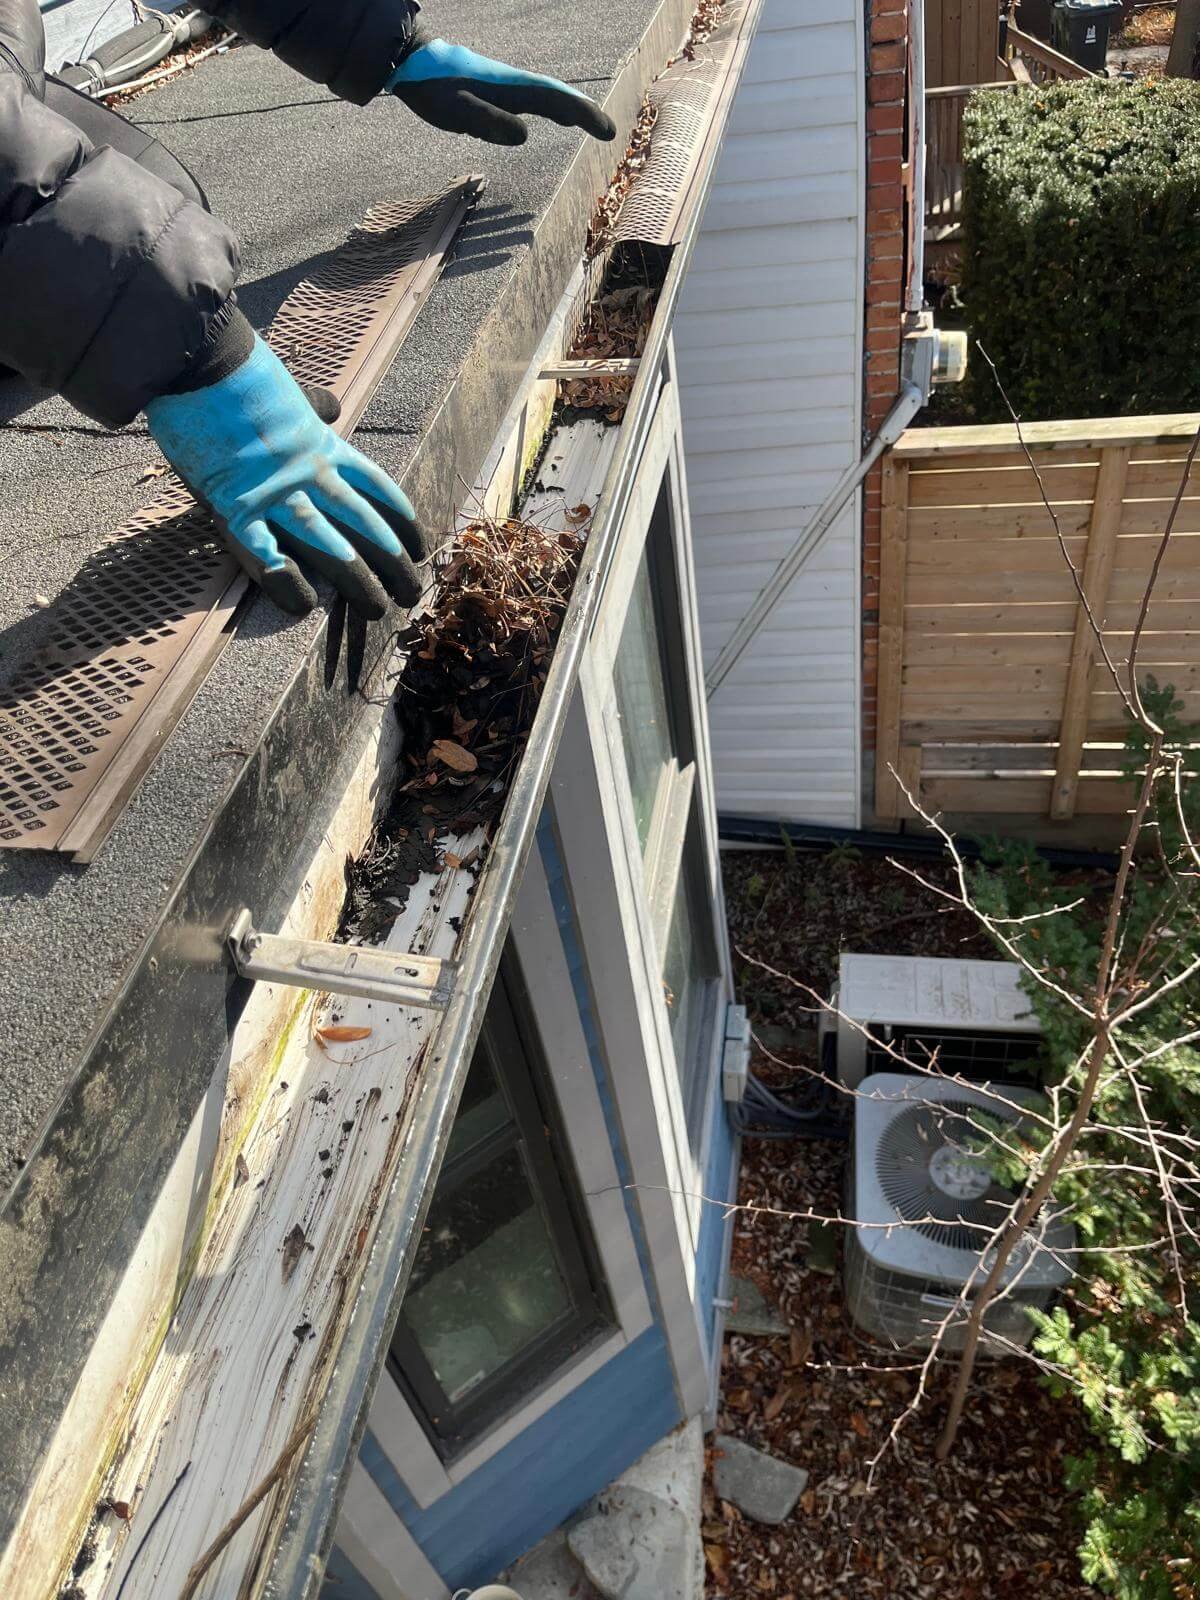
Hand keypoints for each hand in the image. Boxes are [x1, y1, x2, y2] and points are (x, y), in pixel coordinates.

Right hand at [145, 337, 427, 619]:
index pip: (375, 487)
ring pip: (326, 542)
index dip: (400, 518)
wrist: (197, 355)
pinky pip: (260, 549)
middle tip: (411, 593)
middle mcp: (307, 471)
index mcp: (320, 444)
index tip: (419, 545)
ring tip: (376, 609)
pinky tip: (302, 603)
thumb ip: (311, 404)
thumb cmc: (238, 367)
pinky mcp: (231, 502)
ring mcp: (272, 490)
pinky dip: (280, 577)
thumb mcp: (288, 387)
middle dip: (391, 561)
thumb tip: (332, 406)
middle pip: (361, 522)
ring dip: (354, 579)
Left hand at [387, 37, 615, 145]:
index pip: (555, 101)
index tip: (607, 130)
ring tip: (590, 122)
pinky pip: (534, 99)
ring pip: (547, 96)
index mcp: (511, 89)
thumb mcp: (458, 110)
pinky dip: (553, 107)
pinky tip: (555, 117)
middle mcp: (514, 85)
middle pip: (557, 96)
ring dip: (571, 109)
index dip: (582, 115)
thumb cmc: (434, 89)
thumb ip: (489, 122)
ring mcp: (507, 87)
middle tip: (608, 129)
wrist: (414, 61)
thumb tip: (524, 136)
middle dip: (584, 111)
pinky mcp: (498, 91)